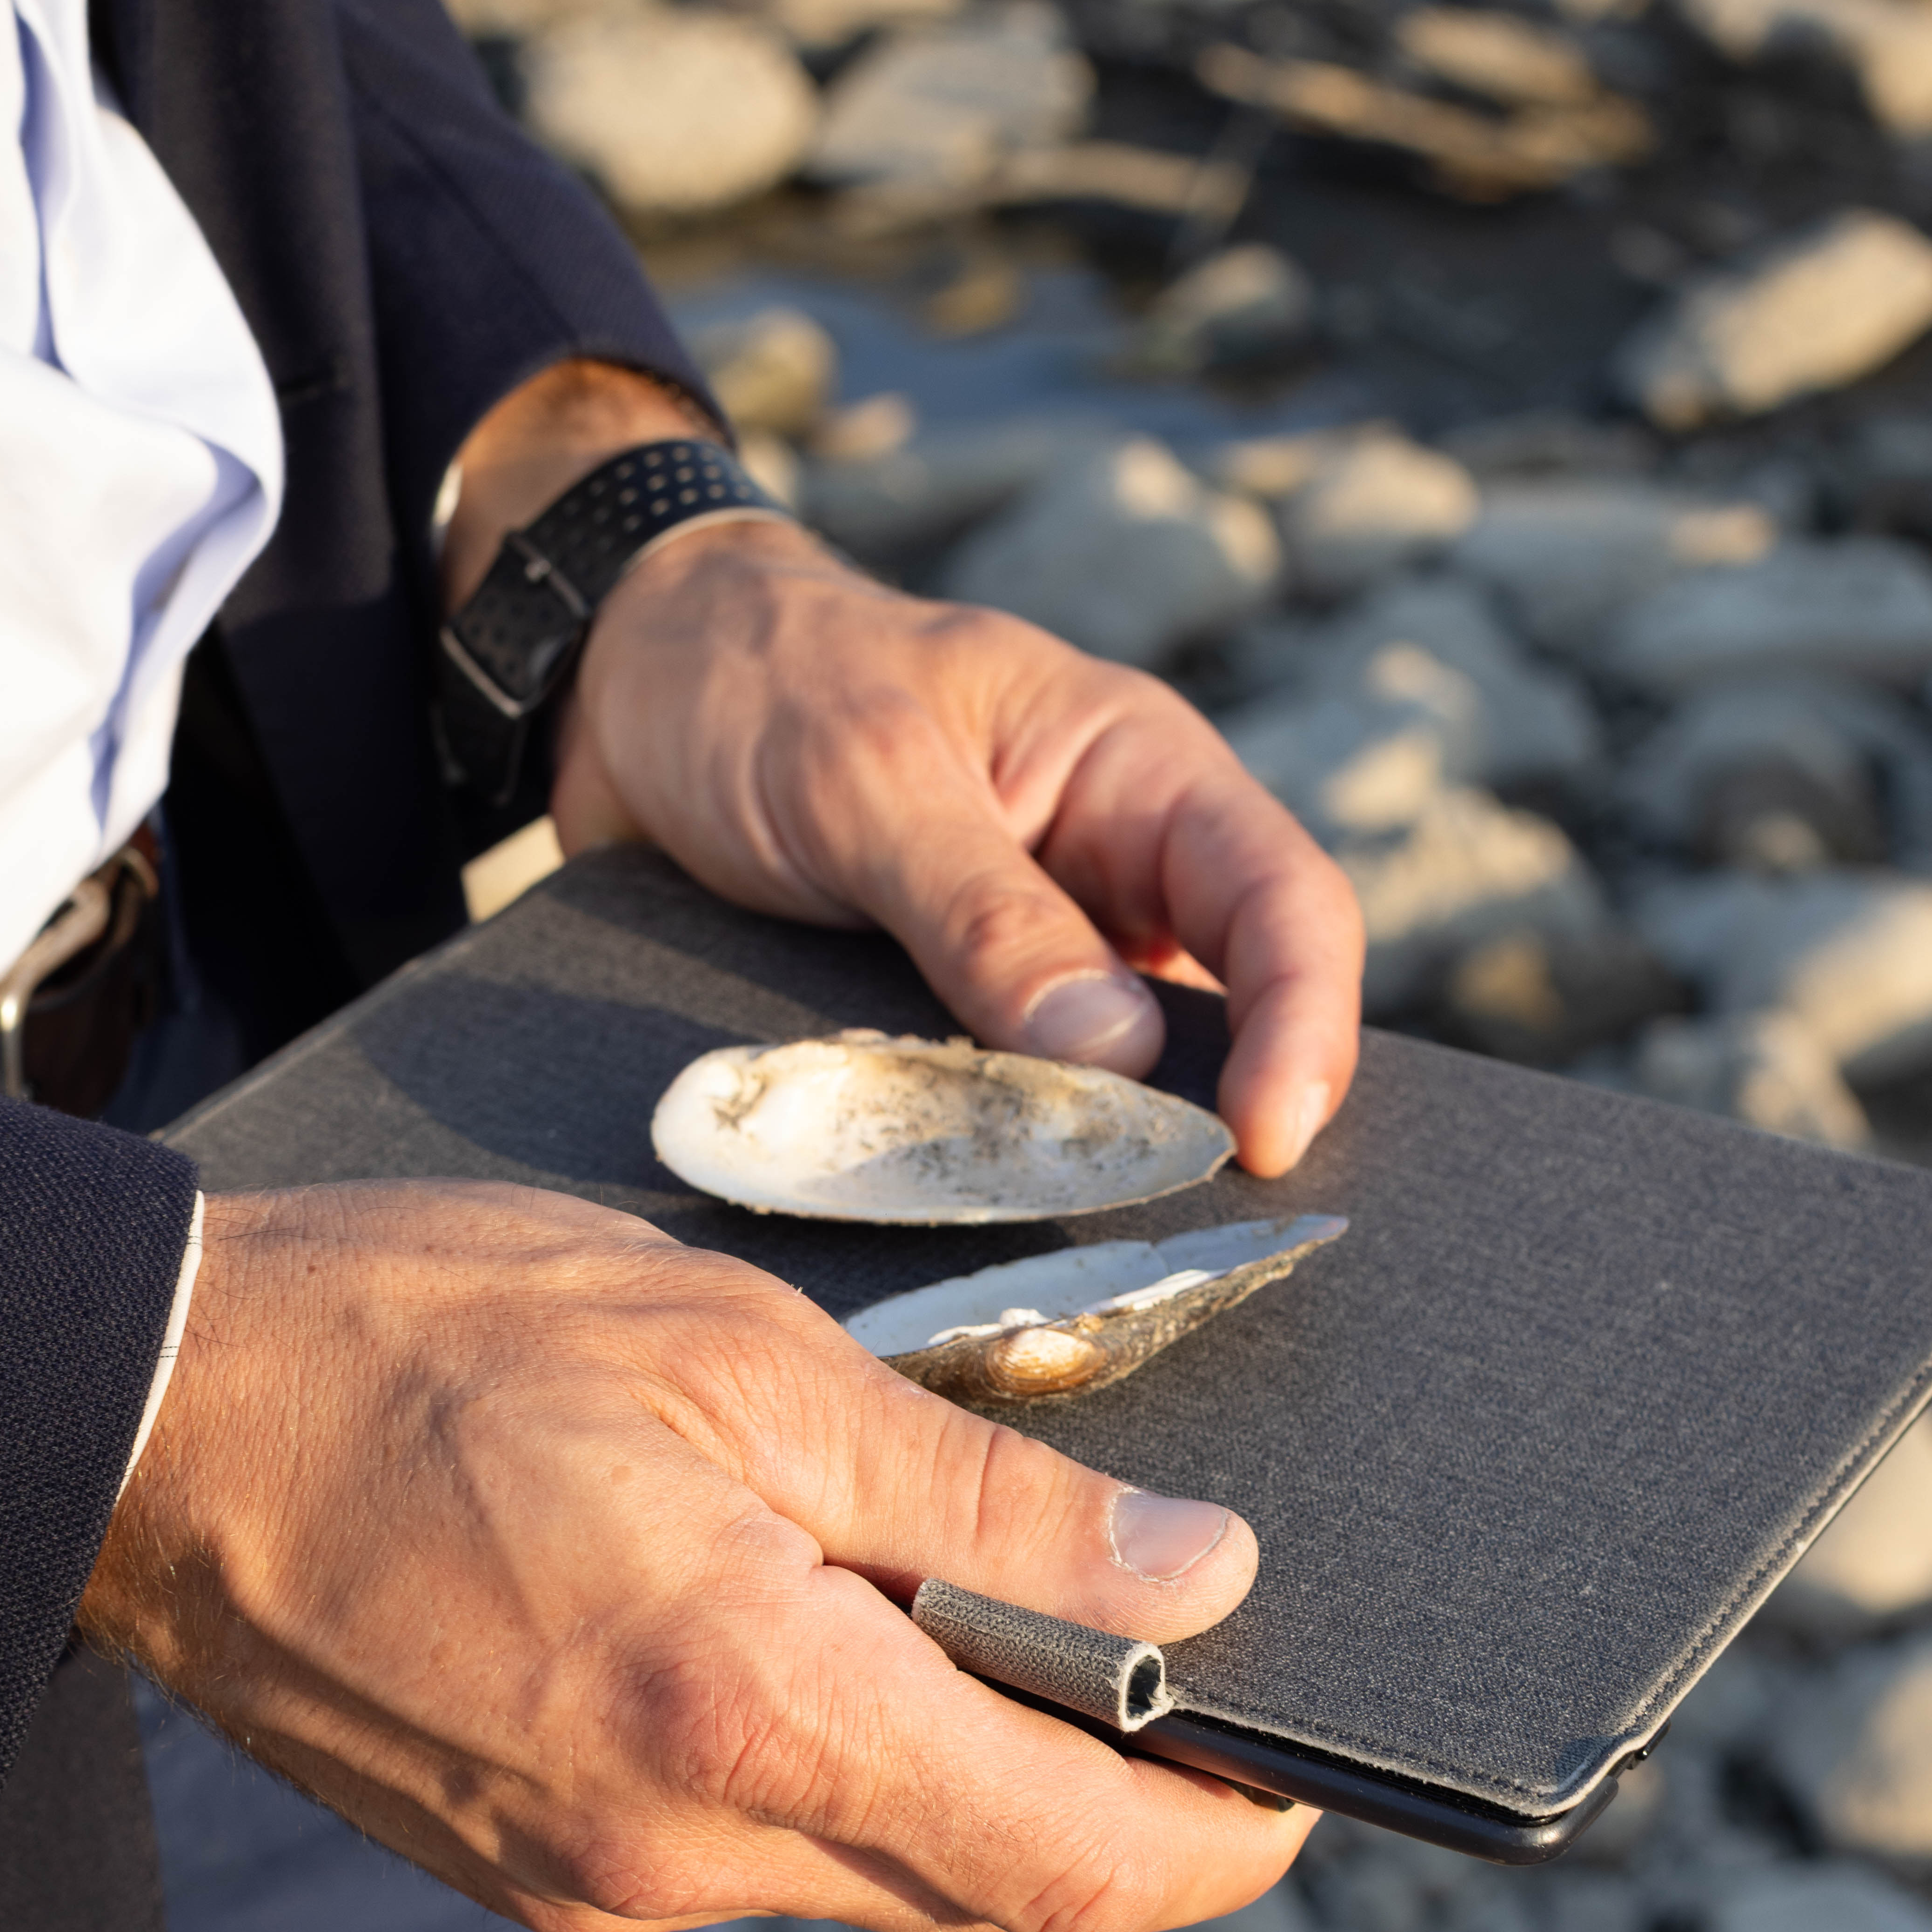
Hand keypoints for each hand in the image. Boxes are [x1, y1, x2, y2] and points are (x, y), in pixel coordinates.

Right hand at [82, 1181, 1311, 1931]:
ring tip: (982, 1609)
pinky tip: (816, 1630)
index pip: (1083, 1868)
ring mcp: (592, 1887)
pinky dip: (834, 1766)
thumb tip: (1196, 1585)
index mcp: (754, 1715)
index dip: (1229, 1837)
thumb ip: (988, 1497)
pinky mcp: (533, 1873)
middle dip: (1112, 1800)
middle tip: (1174, 1664)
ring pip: (874, 1873)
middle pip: (992, 1889)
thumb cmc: (429, 1338)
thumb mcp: (744, 1359)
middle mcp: (678, 1854)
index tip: (1301, 1774)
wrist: (145, 1426)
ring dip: (965, 1773)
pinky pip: (753, 1855)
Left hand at [550, 519, 1365, 1176]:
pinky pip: (1028, 1098)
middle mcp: (1115, 863)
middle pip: (1240, 1000)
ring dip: (1130, 1154)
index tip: (1265, 1143)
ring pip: (1139, 1071)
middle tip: (1213, 1227)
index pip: (1284, 901)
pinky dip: (1024, 1159)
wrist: (629, 690)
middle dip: (1243, 1111)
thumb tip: (1113, 1053)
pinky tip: (1010, 1227)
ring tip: (1117, 1247)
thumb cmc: (758, 684)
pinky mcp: (968, 1011)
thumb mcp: (862, 778)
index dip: (1303, 1027)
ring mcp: (1048, 945)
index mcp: (1136, 768)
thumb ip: (983, 911)